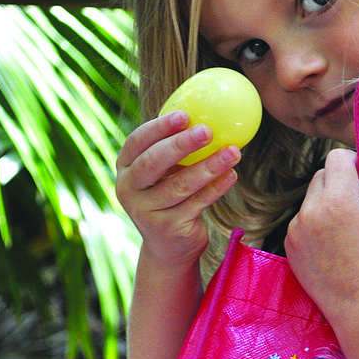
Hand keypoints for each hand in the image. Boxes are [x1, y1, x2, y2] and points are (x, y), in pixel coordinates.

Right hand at [115, 110, 239, 272]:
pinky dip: (216, 188)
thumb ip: (174, 148)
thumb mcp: (165, 173)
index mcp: (125, 168)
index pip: (137, 142)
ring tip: (233, 152)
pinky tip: (232, 175)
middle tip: (207, 131)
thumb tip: (209, 110)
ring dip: (209, 166)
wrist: (168, 247)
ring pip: (179, 185)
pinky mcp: (168, 228)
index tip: (185, 114)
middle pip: (153, 163)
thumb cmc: (170, 198)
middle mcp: (128, 189)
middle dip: (181, 144)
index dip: (159, 127)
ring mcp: (145, 212)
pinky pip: (196, 203)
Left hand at [284, 148, 358, 320]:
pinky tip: (329, 244)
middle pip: (321, 175)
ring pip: (310, 199)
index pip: (336, 157)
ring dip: (325, 204)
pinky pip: (301, 220)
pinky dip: (314, 224)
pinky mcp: (288, 242)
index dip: (352, 162)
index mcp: (339, 199)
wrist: (358, 300)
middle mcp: (312, 209)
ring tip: (342, 230)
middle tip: (355, 204)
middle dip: (338, 183)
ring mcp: (296, 227)